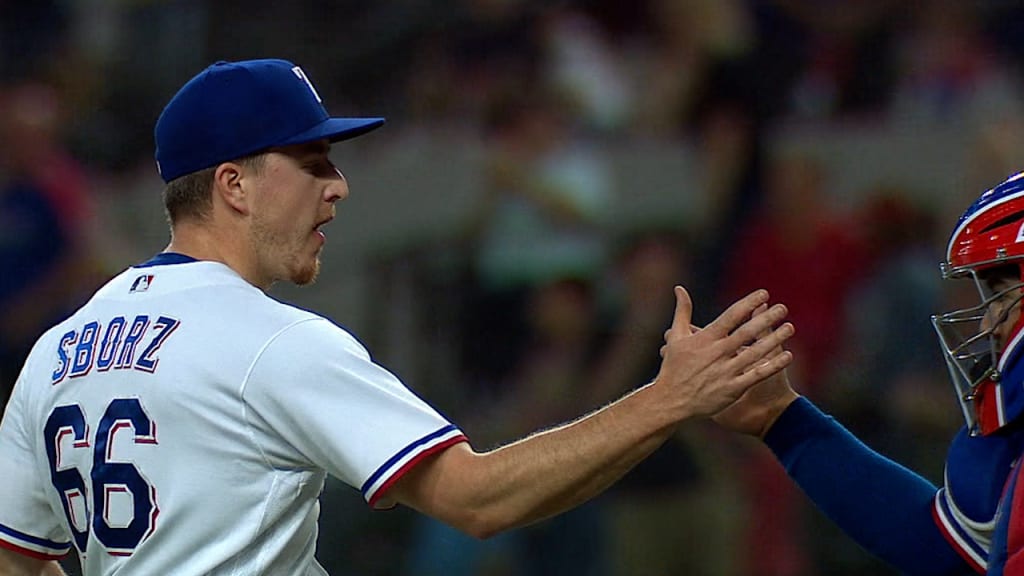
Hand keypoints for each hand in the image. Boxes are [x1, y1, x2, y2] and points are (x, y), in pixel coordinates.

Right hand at [653, 286, 793, 420]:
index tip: (764, 293)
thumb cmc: (674, 367)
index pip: (731, 316)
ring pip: (755, 352)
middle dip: (766, 319)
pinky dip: (773, 365)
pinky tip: (788, 356)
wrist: (671, 401)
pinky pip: (756, 375)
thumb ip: (682, 312)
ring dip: (774, 339)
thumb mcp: (677, 337)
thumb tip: (680, 288)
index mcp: (706, 338)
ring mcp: (726, 371)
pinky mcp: (732, 389)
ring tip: (790, 327)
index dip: (748, 304)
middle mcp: (717, 353)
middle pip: (747, 332)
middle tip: (783, 308)